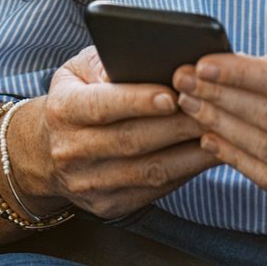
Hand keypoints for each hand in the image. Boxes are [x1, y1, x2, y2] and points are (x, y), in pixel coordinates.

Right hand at [11, 45, 220, 220]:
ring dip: (189, 153)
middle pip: (131, 140)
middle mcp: (70, 151)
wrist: (46, 151)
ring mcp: (88, 184)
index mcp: (62, 110)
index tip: (173, 93)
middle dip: (177, 125)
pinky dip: (185, 172)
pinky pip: (154, 191)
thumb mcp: (80, 69)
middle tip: (214, 107)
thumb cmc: (78, 95)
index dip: (138, 101)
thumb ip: (107, 61)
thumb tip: (148, 60)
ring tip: (220, 131)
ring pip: (148, 171)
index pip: (102, 106)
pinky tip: (208, 153)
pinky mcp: (108, 206)